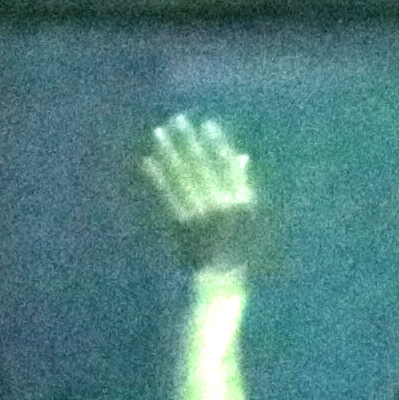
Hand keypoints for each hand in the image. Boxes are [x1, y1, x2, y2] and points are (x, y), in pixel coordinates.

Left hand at [141, 112, 261, 274]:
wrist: (221, 279)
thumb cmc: (239, 248)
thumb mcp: (250, 217)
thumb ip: (244, 184)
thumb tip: (241, 156)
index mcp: (239, 202)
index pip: (227, 166)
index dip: (217, 144)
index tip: (207, 125)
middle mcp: (218, 206)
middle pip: (201, 167)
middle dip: (189, 142)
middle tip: (177, 120)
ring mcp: (197, 215)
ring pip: (181, 178)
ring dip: (169, 154)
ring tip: (159, 133)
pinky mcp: (179, 225)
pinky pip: (166, 197)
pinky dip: (157, 178)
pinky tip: (148, 162)